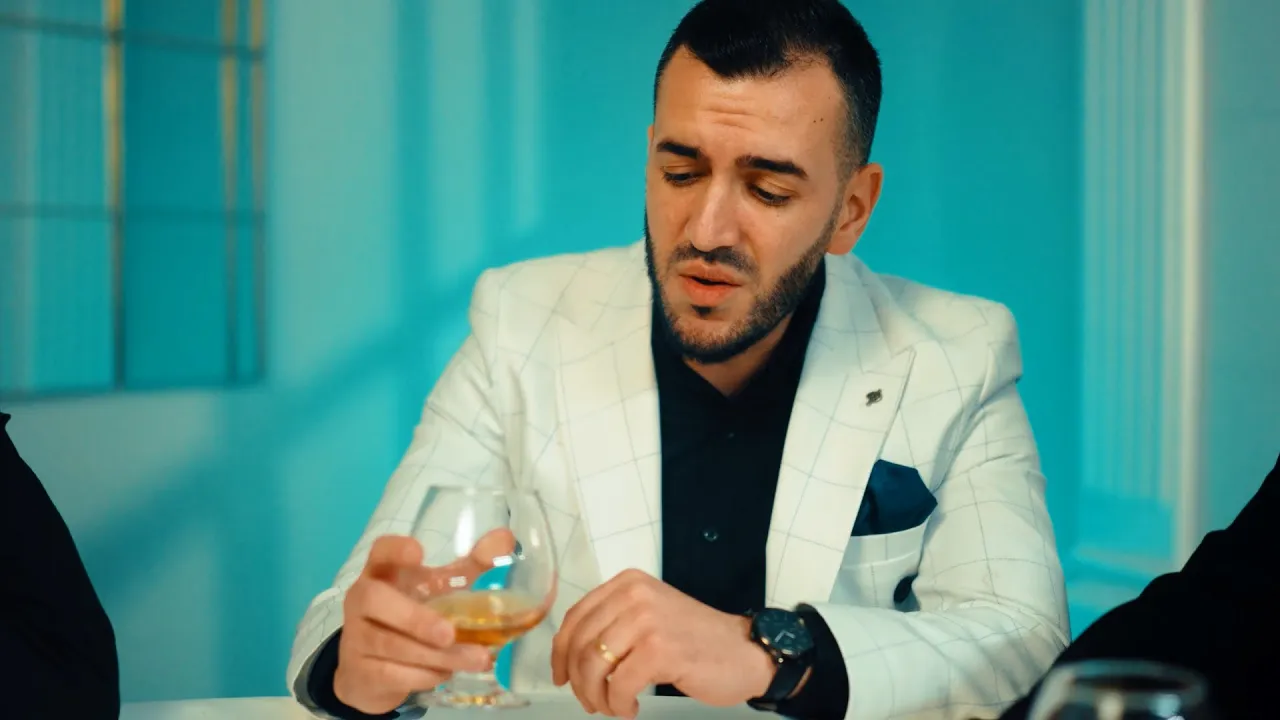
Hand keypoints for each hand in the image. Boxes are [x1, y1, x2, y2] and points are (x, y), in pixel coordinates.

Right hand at [333, 531, 515, 713]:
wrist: (370, 672)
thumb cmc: (410, 617)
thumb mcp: (439, 589)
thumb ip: (471, 565)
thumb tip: (507, 539)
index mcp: (382, 573)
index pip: (380, 552)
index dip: (395, 550)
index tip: (418, 552)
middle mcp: (361, 600)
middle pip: (376, 600)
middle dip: (415, 618)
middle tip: (450, 634)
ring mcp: (356, 637)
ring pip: (391, 645)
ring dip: (436, 655)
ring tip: (476, 659)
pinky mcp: (361, 671)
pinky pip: (392, 674)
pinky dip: (423, 675)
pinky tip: (446, 673)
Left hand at [551, 569, 775, 717]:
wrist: (745, 651)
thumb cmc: (697, 640)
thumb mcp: (651, 615)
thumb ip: (615, 623)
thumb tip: (571, 655)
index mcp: (628, 584)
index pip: (575, 618)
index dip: (561, 653)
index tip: (561, 677)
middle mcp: (634, 595)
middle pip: (580, 644)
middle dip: (579, 681)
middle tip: (591, 702)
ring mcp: (647, 621)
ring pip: (594, 666)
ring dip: (597, 697)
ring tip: (612, 708)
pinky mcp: (660, 650)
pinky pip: (618, 686)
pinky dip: (619, 705)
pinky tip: (631, 709)